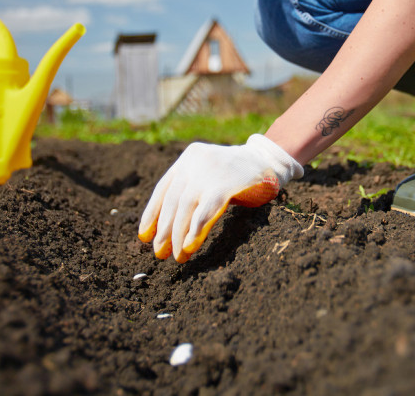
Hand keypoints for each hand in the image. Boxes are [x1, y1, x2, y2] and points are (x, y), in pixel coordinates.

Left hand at [138, 134, 303, 262]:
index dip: (151, 214)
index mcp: (187, 158)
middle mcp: (194, 162)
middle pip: (172, 201)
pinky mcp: (223, 186)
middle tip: (159, 252)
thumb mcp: (209, 174)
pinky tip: (189, 246)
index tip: (144, 236)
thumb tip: (167, 225)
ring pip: (184, 209)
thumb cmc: (238, 174)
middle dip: (163, 230)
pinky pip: (203, 213)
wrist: (269, 160)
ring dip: (177, 235)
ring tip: (175, 255)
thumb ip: (191, 189)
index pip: (162, 189)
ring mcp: (208, 173)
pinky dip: (194, 232)